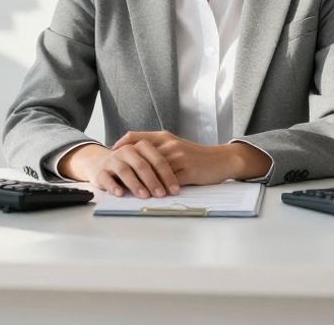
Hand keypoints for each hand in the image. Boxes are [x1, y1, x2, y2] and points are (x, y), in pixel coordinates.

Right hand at [60, 141, 180, 198]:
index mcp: (141, 146)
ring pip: (125, 170)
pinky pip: (107, 178)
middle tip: (161, 194)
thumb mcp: (144, 161)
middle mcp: (127, 151)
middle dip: (153, 181)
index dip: (167, 175)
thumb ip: (157, 169)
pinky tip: (121, 194)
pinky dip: (114, 186)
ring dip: (135, 184)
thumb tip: (173, 187)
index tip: (174, 190)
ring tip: (144, 195)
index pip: (157, 159)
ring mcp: (113, 160)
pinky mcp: (101, 172)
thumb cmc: (129, 164)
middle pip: (142, 165)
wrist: (100, 162)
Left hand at [112, 131, 270, 185]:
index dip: (121, 145)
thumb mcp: (175, 146)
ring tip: (128, 190)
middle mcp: (168, 144)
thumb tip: (137, 157)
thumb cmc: (196, 155)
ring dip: (140, 181)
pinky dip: (157, 189)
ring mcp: (177, 157)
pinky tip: (149, 196)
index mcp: (164, 137)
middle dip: (126, 166)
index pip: (136, 137)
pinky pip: (167, 181)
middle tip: (114, 176)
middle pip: (140, 154)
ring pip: (152, 170)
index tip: (112, 154)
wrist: (221, 159)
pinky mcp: (187, 170)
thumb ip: (158, 149)